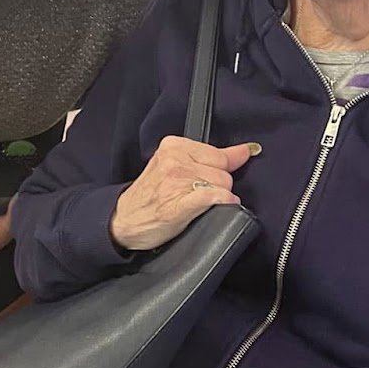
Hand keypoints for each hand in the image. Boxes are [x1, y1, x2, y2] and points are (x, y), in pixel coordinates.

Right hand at [110, 136, 258, 251]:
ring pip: (222, 186)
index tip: (243, 159)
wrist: (123, 221)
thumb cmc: (149, 196)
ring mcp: (176, 182)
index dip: (227, 166)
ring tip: (199, 205)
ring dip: (219, 198)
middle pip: (224, 172)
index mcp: (173, 146)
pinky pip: (213, 197)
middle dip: (220, 185)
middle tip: (201, 195)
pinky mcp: (178, 205)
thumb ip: (206, 157)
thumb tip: (245, 151)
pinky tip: (222, 205)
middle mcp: (175, 161)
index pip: (219, 153)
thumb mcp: (173, 166)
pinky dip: (222, 202)